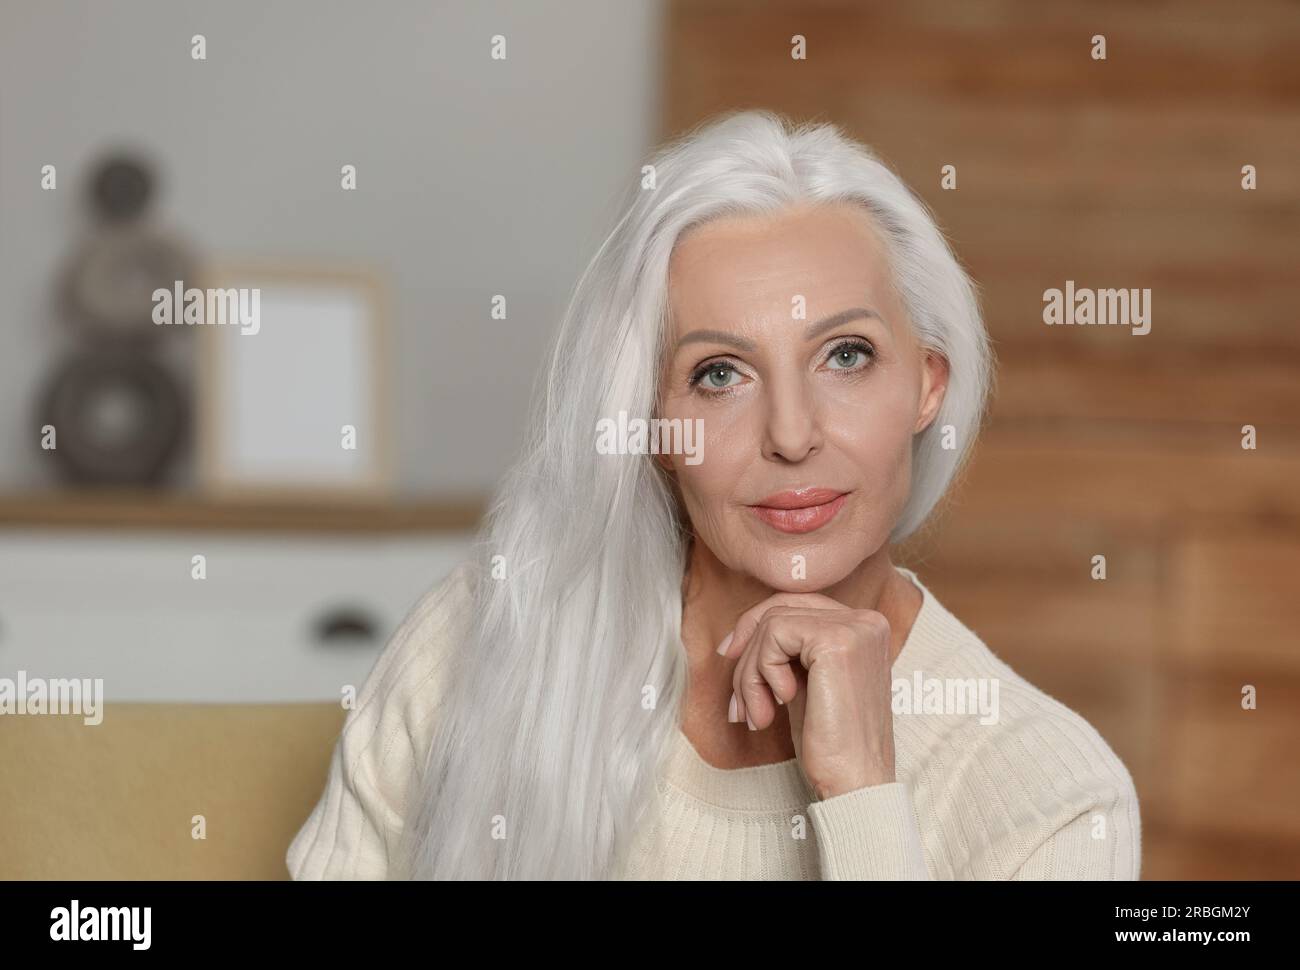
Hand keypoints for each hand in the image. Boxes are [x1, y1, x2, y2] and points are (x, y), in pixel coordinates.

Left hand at [718, 591, 895, 799]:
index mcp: (863, 628)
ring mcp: (855, 628)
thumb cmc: (830, 743)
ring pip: (771, 624)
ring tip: (757, 714)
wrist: (855, 783)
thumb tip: (736, 637)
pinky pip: (773, 635)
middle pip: (780, 608)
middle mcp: (866, 620)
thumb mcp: (805, 683)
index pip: (795, 603)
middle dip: (748, 653)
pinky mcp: (836, 641)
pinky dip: (761, 672)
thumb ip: (786, 652)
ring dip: (751, 673)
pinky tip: (777, 706)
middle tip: (740, 701)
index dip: (755, 627)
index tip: (729, 656)